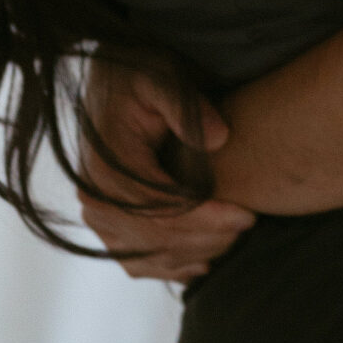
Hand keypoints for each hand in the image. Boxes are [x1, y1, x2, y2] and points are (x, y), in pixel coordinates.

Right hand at [78, 60, 253, 281]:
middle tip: (248, 224)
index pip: (160, 210)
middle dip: (207, 238)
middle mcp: (93, 197)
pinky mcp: (104, 223)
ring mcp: (96, 215)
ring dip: (193, 253)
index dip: (207, 219)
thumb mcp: (162, 75)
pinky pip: (136, 261)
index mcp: (106, 166)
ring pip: (147, 256)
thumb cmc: (140, 75)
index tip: (246, 214)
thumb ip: (186, 104)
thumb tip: (220, 139)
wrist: (112, 80)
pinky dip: (170, 267)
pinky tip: (204, 259)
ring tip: (233, 237)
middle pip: (155, 240)